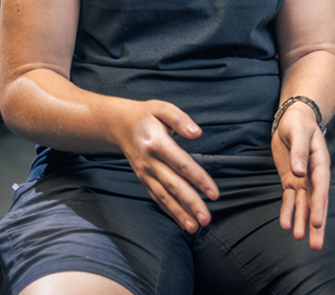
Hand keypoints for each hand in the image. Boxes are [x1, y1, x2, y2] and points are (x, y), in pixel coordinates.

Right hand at [110, 98, 219, 232]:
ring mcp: (146, 174)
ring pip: (165, 197)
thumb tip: (197, 133)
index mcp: (157, 144)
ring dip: (180, 213)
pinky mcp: (145, 180)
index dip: (199, 179)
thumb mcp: (163, 108)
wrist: (119, 125)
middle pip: (174, 186)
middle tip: (206, 219)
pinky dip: (169, 212)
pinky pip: (158, 198)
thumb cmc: (147, 116)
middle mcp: (150, 163)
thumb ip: (180, 120)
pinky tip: (182, 222)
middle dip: (191, 204)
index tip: (214, 193)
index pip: (182, 164)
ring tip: (195, 227)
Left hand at [271, 102, 330, 249]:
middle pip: (316, 202)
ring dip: (302, 222)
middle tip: (316, 245)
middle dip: (316, 224)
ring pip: (304, 205)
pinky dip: (288, 211)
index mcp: (320, 162)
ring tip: (299, 239)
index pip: (321, 187)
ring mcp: (303, 179)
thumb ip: (299, 152)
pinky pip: (290, 199)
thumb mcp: (298, 132)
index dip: (319, 206)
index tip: (318, 223)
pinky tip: (285, 225)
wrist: (294, 119)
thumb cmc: (299, 123)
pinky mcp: (291, 181)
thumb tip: (299, 172)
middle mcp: (314, 175)